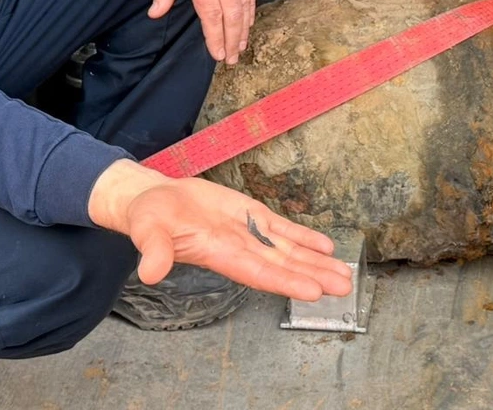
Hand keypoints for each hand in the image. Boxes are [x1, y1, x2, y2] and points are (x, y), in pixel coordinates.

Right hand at [89, 160, 353, 301]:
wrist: (154, 200)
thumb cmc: (148, 218)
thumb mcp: (147, 231)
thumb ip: (153, 251)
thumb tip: (150, 272)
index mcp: (219, 255)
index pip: (258, 273)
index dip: (286, 282)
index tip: (313, 292)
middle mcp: (240, 249)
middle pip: (283, 266)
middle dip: (314, 276)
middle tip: (345, 287)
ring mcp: (248, 232)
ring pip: (288, 249)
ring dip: (316, 261)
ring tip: (345, 273)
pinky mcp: (250, 214)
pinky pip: (282, 227)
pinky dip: (304, 236)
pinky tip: (326, 246)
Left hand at [150, 0, 254, 63]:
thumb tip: (155, 14)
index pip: (211, 13)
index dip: (215, 37)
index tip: (217, 55)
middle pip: (233, 13)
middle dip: (233, 39)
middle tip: (231, 58)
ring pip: (246, 1)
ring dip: (244, 26)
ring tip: (241, 44)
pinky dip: (251, 6)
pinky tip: (248, 18)